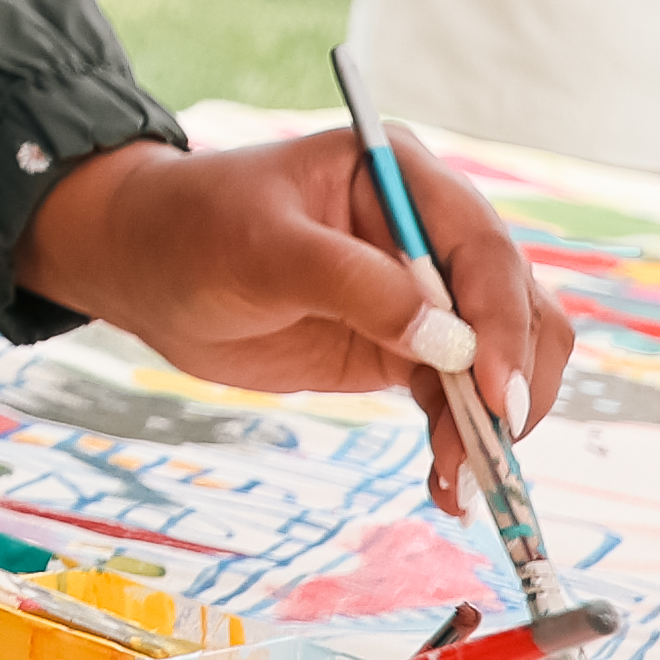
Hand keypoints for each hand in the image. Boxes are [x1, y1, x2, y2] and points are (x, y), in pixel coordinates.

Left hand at [11, 130, 574, 513]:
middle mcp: (429, 229)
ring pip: (500, 359)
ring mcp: (423, 291)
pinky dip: (461, 438)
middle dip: (510, 381)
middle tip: (488, 452)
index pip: (483, 247)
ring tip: (461, 479)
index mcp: (403, 176)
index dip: (500, 320)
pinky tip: (446, 482)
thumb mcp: (264, 249)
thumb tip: (452, 345)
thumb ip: (356, 287)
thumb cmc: (193, 231)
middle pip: (515, 306)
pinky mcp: (405, 344)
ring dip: (492, 422)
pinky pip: (458, 394)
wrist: (144, 267)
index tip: (494, 391)